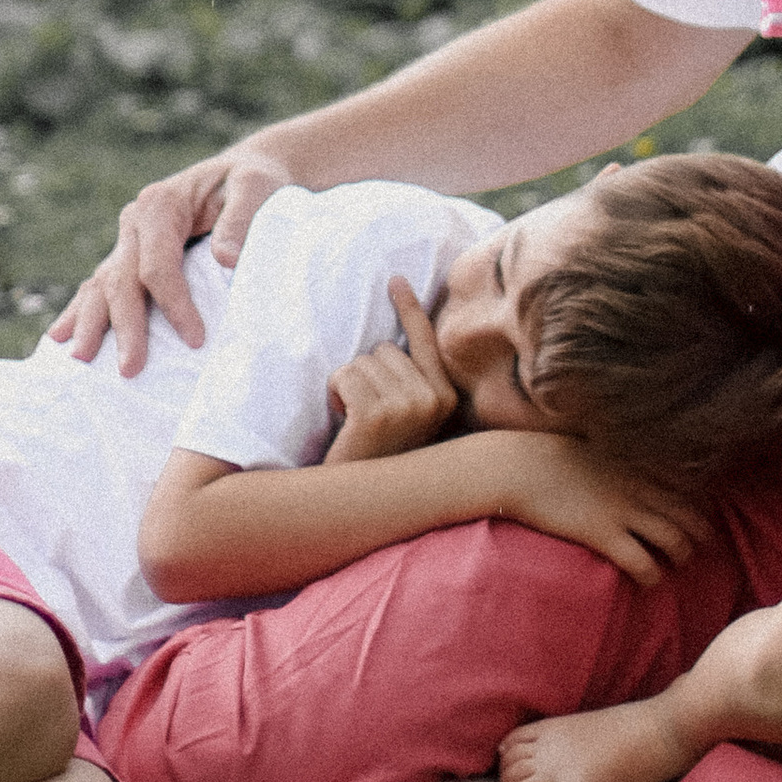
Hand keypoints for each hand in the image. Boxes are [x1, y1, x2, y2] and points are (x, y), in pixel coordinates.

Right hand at [49, 144, 298, 371]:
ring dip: (90, 322)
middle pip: (122, 279)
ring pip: (101, 284)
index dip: (174, 304)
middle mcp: (135, 222)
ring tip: (79, 358)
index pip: (157, 264)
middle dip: (125, 326)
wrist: (244, 172)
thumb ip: (241, 220)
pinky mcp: (129, 256)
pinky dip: (80, 310)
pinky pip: (99, 285)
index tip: (195, 340)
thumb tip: (226, 260)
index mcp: (160, 204)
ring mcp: (127, 240)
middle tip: (130, 370)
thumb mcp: (256, 188)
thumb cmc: (253, 181)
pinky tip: (61, 336)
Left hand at [326, 282, 462, 460]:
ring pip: (362, 361)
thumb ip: (410, 380)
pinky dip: (335, 394)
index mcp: (445, 398)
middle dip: (364, 374)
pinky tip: (344, 423)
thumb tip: (394, 337)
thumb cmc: (378, 455)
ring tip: (355, 422)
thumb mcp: (407, 416)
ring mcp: (408, 406)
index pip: (424, 341)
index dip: (408, 309)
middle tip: (366, 415)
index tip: (395, 280)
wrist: (358, 502)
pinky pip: (345, 375)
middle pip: (383, 350)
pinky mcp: (377, 414)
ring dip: (348, 386)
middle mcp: (433, 399)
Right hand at [485, 435, 707, 587]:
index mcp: (636, 461)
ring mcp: (622, 510)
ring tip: (674, 566)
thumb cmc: (547, 453)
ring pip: (676, 541)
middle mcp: (637, 485)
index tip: (697, 516)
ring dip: (681, 557)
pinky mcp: (604, 534)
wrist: (517, 466)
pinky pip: (644, 563)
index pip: (688, 484)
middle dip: (700, 535)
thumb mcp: (592, 442)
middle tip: (694, 547)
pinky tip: (647, 581)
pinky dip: (653, 576)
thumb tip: (620, 462)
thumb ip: (615, 453)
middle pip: (690, 515)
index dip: (699, 504)